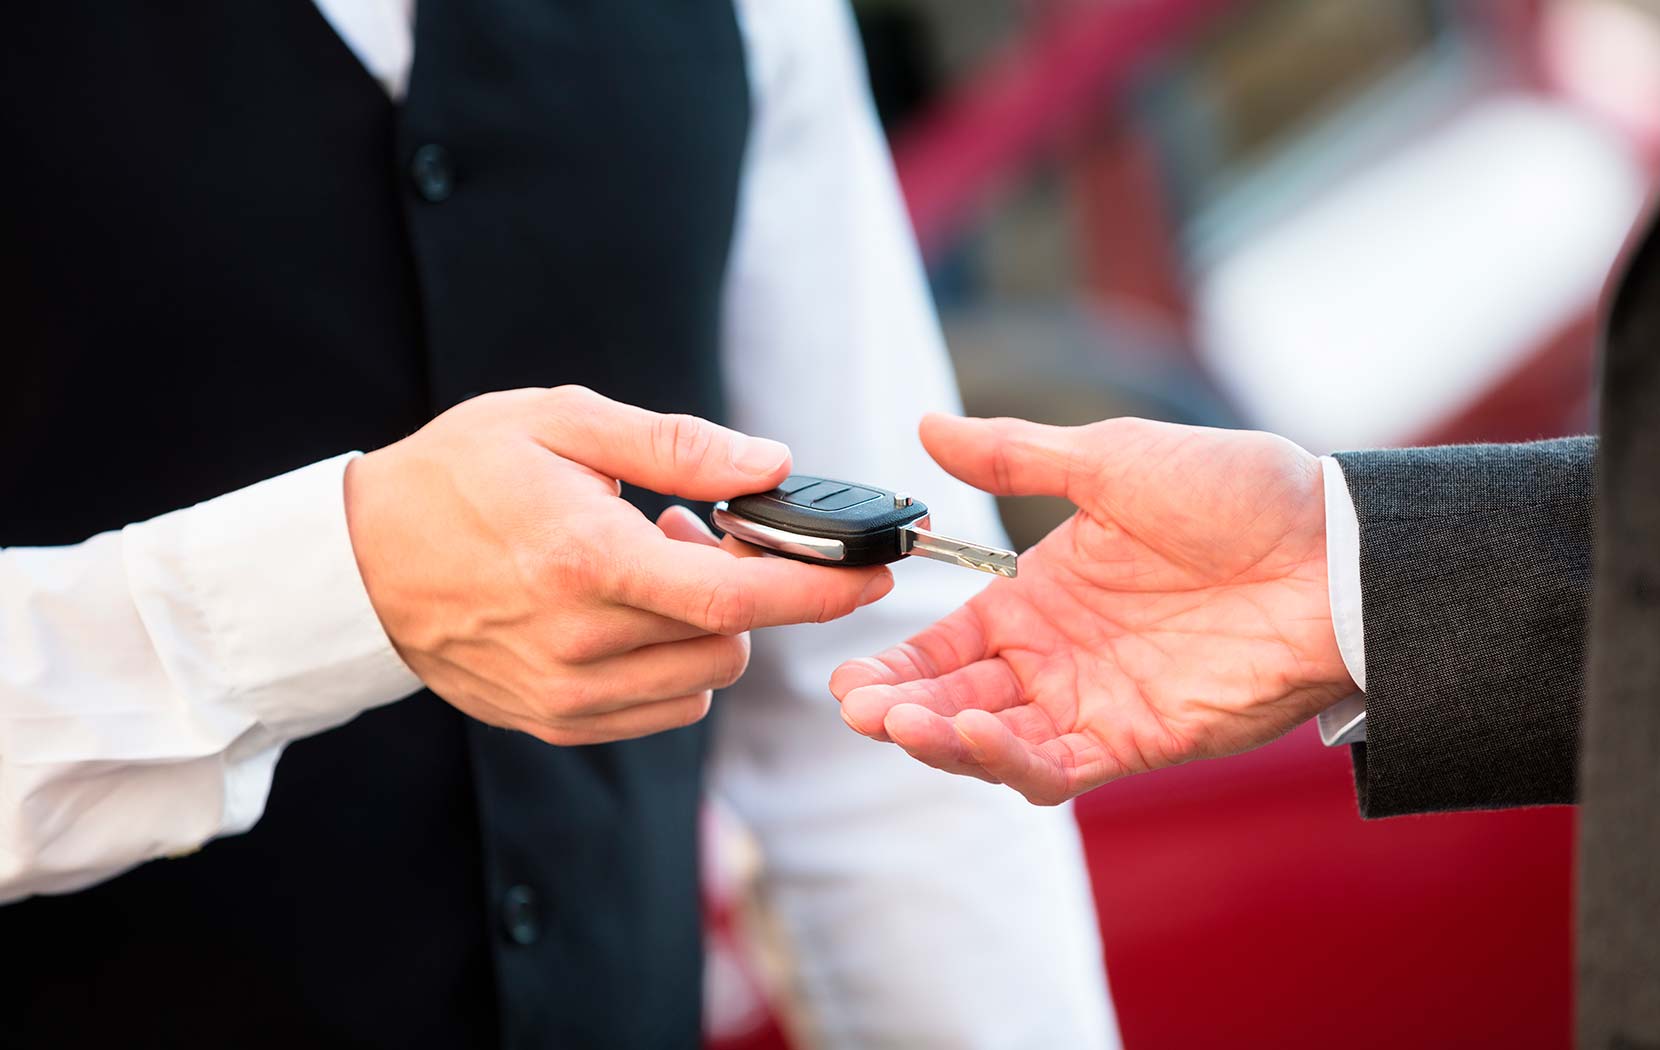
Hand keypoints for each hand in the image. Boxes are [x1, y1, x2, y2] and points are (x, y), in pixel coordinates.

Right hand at [346, 386, 892, 745]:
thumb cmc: (457, 476)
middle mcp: (580, 641)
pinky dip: (674, 662)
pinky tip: (626, 613)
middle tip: (698, 529)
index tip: (876, 572)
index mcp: (586, 559)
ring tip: (648, 566)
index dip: (821, 588)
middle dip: (748, 586)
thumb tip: (772, 463)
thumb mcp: (560, 423)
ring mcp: (565, 692)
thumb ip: (675, 446)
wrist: (357, 563)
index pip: (736, 595)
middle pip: (731, 638)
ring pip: (704, 676)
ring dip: (707, 624)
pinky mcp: (554, 720)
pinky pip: (663, 707)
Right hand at [831, 414, 1354, 803]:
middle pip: (954, 697)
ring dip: (940, 738)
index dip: (893, 660)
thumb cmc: (1237, 493)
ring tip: (900, 721)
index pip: (945, 642)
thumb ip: (1016, 457)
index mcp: (1041, 596)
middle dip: (899, 706)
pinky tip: (971, 731)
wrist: (1335, 550)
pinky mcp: (1138, 740)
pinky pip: (1057, 767)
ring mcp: (1094, 702)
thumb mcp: (1113, 460)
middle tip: (857, 704)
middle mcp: (1057, 658)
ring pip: (993, 741)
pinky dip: (1007, 758)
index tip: (843, 668)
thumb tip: (926, 425)